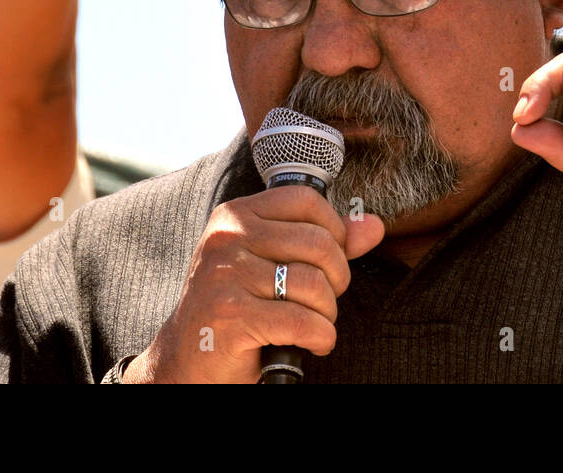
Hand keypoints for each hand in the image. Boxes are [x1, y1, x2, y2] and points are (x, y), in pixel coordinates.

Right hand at [124, 186, 384, 383]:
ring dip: (327, 314)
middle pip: (318, 243)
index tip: (329, 260)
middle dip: (336, 279)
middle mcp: (226, 238)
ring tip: (313, 323)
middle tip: (324, 300)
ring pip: (314, 285)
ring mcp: (225, 276)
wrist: (188, 360)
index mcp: (235, 216)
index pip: (306, 201)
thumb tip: (374, 225)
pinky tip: (311, 343)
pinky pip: (304, 322)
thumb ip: (324, 241)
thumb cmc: (237, 308)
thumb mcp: (273, 264)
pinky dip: (320, 338)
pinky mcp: (232, 316)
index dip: (333, 230)